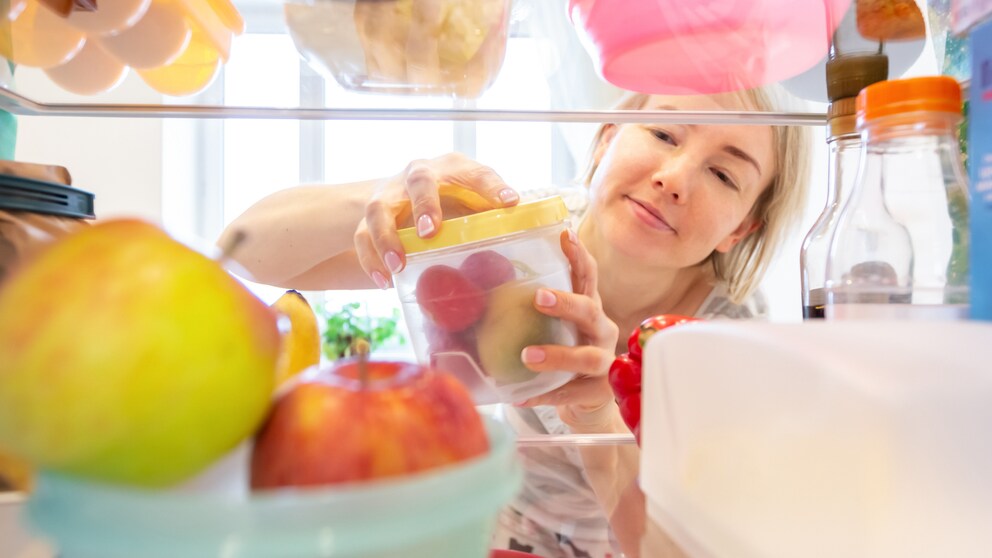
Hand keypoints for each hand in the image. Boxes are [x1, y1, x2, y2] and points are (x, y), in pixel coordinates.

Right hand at [353, 153, 518, 287]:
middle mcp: (419, 174)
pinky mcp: (368, 216)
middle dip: (424, 205)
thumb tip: (534, 235)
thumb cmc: (449, 203)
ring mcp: (390, 193)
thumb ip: (494, 216)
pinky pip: (361, 236)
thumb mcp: (472, 203)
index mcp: (454, 169)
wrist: (399, 197)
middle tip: (431, 232)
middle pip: (419, 180)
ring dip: (387, 237)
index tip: (510, 202)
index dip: (492, 186)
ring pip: (380, 209)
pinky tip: (383, 282)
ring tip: (398, 265)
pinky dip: (370, 259)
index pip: (476, 172)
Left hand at [516, 230, 620, 430]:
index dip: (579, 256)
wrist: (583, 399)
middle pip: (591, 310)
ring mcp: (604, 362)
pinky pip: (571, 393)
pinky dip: (545, 394)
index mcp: (589, 308)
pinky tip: (521, 395)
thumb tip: (471, 290)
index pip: (587, 276)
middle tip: (538, 298)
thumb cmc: (561, 352)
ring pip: (587, 357)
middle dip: (566, 303)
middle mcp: (601, 330)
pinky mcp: (598, 392)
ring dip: (557, 355)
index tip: (565, 234)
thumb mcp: (551, 327)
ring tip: (526, 355)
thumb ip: (526, 310)